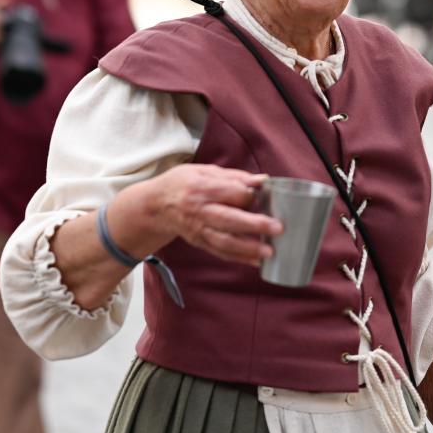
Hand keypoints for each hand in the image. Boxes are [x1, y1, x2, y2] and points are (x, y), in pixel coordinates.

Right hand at [151, 164, 278, 265]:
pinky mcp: (199, 242)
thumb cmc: (183, 183)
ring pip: (224, 241)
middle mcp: (199, 211)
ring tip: (269, 252)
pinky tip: (256, 261)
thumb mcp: (205, 171)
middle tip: (277, 228)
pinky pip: (220, 252)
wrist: (155, 204)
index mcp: (202, 188)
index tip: (263, 195)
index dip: (248, 195)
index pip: (229, 192)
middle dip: (254, 225)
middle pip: (228, 219)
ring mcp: (198, 229)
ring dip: (248, 248)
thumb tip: (263, 181)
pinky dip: (238, 258)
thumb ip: (235, 176)